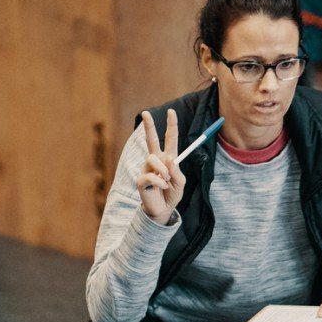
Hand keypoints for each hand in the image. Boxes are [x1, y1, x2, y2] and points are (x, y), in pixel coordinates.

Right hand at [136, 109, 185, 224]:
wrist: (163, 210)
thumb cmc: (171, 194)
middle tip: (145, 112)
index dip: (171, 125)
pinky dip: (159, 182)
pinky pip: (150, 175)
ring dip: (163, 170)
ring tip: (166, 181)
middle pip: (151, 139)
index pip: (169, 139)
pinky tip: (160, 187)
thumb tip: (169, 159)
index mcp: (168, 158)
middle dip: (149, 125)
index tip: (171, 112)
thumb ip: (177, 170)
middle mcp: (156, 161)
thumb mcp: (180, 182)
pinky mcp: (141, 179)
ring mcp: (147, 169)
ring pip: (153, 159)